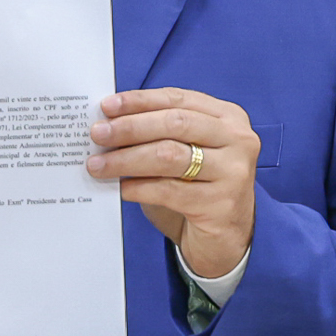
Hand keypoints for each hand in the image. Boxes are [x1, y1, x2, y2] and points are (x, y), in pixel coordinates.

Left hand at [87, 87, 257, 278]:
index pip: (177, 99)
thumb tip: (108, 124)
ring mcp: (233, 172)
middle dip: (130, 127)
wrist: (226, 236)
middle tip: (98, 134)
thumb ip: (157, 133)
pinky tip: (120, 188)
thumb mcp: (185, 151)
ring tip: (98, 165)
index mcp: (227, 116)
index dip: (139, 101)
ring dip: (127, 159)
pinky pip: (170, 191)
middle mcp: (237, 140)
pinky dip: (139, 187)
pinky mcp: (222, 204)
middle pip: (174, 124)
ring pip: (170, 155)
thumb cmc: (198, 186)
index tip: (107, 106)